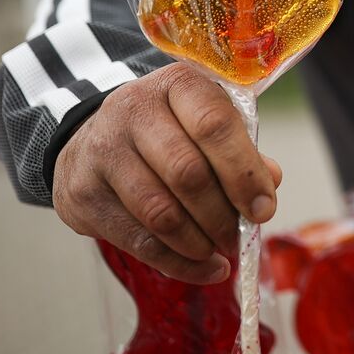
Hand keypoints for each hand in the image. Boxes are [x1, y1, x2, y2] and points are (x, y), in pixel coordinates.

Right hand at [52, 62, 282, 283]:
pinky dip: (177, 263)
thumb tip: (270, 181)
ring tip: (221, 253)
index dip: (244, 173)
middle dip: (222, 215)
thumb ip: (241, 149)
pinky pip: (137, 239)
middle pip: (187, 173)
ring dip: (199, 243)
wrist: (95, 136)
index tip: (264, 209)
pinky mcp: (83, 194)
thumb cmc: (170, 131)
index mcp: (176, 84)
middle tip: (240, 238)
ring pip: (161, 212)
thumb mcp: (208, 123)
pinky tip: (204, 269)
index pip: (214, 125)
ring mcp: (102, 151)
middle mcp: (133, 110)